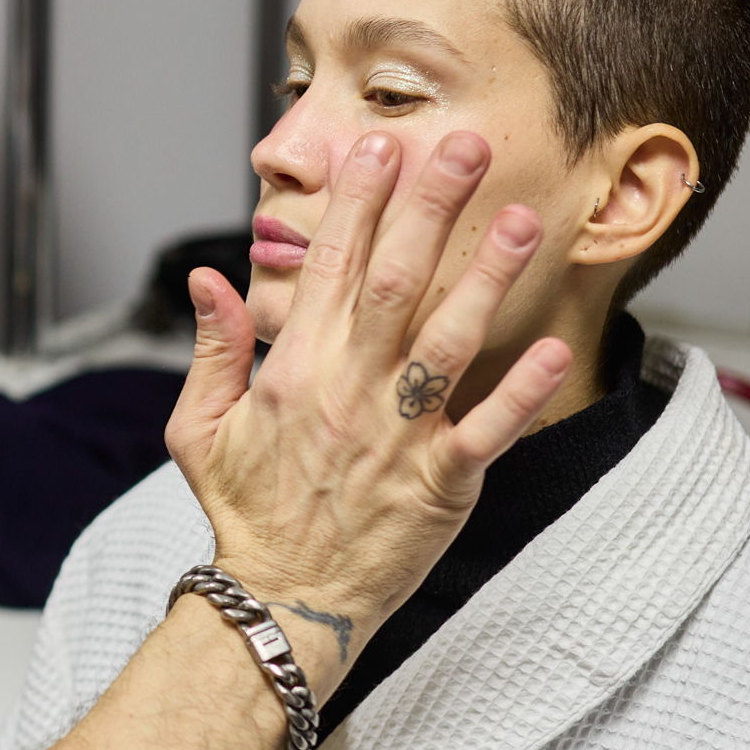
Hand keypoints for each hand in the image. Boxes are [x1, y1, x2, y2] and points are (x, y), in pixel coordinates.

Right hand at [164, 130, 574, 694]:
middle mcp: (349, 392)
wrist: (281, 602)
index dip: (356, 204)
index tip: (378, 149)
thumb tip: (207, 278)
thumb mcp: (199, 428)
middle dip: (430, 209)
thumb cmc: (246, 515)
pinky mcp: (440, 484)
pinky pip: (488, 430)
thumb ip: (213, 348)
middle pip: (396, 283)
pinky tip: (551, 348)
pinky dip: (521, 392)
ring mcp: (398, 437)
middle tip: (464, 147)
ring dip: (486, 277)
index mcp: (294, 371)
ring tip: (523, 220)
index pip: (328, 268)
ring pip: (449, 341)